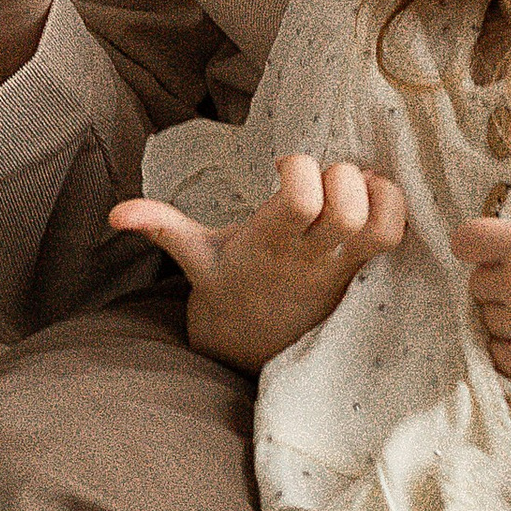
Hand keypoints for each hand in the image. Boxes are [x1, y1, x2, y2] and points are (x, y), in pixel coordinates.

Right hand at [108, 154, 407, 377]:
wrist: (255, 343)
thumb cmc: (228, 286)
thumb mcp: (195, 255)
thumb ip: (161, 225)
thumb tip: (116, 213)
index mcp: (269, 241)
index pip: (302, 197)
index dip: (299, 169)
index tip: (282, 166)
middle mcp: (310, 254)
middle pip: (347, 206)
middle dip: (338, 176)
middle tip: (319, 178)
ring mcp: (341, 265)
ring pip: (379, 221)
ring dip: (370, 190)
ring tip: (345, 186)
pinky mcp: (363, 269)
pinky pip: (395, 234)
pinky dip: (390, 205)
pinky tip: (366, 198)